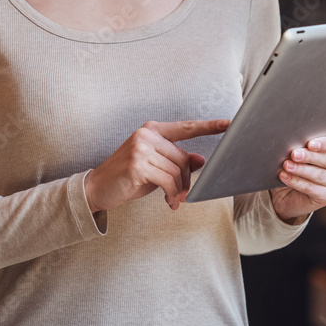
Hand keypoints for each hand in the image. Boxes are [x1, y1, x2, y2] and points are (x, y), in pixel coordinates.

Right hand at [84, 119, 229, 212]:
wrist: (97, 188)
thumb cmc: (127, 177)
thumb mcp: (155, 166)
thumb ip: (176, 161)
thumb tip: (201, 159)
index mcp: (152, 130)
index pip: (186, 127)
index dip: (208, 126)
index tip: (228, 123)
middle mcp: (146, 135)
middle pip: (183, 158)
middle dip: (186, 180)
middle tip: (182, 195)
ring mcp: (141, 148)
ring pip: (178, 171)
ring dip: (179, 190)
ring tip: (174, 200)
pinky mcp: (138, 165)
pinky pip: (168, 181)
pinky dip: (172, 195)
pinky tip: (169, 202)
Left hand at [269, 134, 325, 223]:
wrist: (288, 192)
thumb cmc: (297, 165)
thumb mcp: (301, 153)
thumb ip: (302, 147)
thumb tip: (293, 143)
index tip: (310, 144)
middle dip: (309, 156)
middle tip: (294, 154)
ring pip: (320, 175)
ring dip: (301, 169)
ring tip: (287, 165)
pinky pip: (312, 188)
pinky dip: (297, 182)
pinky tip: (285, 176)